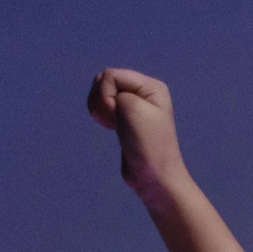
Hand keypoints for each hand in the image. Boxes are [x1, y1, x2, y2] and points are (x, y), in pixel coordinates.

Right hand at [86, 68, 186, 195]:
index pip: (110, 75)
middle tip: (116, 120)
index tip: (118, 114)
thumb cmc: (147, 143)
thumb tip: (107, 95)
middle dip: (101, 100)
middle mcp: (144, 92)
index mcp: (151, 86)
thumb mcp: (132, 107)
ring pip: (99, 93)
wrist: (153, 176)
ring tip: (114, 124)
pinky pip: (101, 105)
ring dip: (99, 109)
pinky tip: (112, 127)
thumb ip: (113, 88)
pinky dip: (100, 115)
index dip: (106, 94)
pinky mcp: (124, 117)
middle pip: (102, 81)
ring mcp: (133, 104)